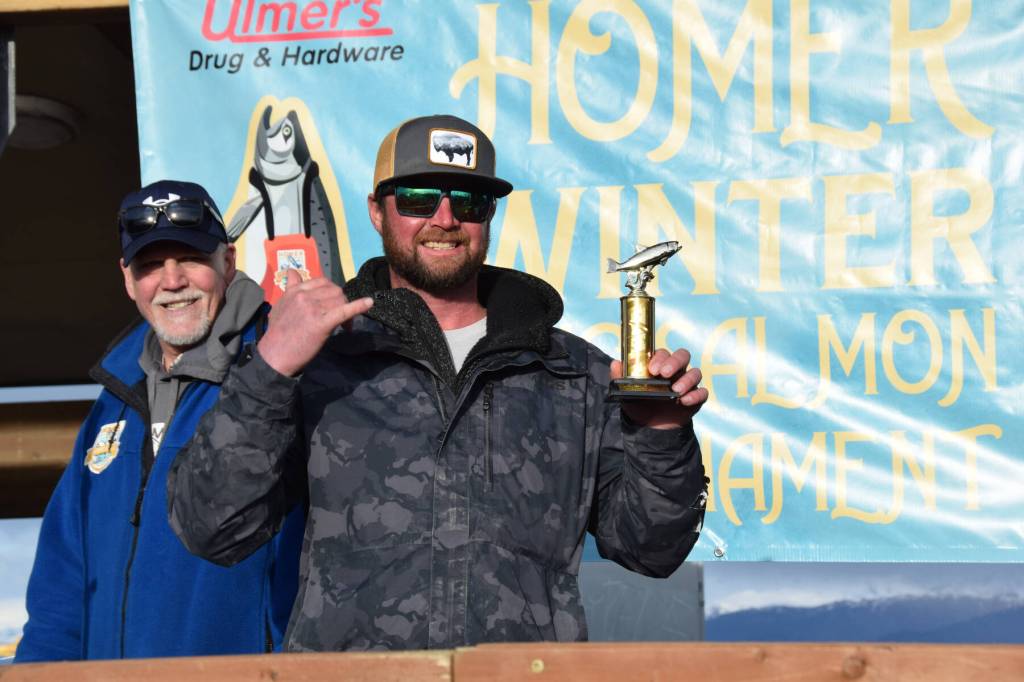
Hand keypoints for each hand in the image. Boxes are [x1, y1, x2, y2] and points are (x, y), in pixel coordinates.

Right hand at [256, 269, 372, 375]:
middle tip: (342, 318)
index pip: (322, 282)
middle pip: (334, 290)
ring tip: (345, 325)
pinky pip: (344, 310)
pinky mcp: (321, 323)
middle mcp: (304, 296)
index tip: (332, 306)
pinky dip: (358, 306)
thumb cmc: (278, 334)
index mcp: (295, 291)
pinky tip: (369, 303)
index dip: (331, 293)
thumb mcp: (280, 305)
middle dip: (341, 302)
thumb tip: (292, 271)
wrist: (274, 356)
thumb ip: (290, 288)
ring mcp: (312, 308)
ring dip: (347, 310)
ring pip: (340, 300)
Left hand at [610, 348, 706, 429]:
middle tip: (665, 374)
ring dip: (687, 379)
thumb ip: (619, 378)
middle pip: (683, 355)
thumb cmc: (638, 403)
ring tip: (676, 391)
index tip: (652, 369)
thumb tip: (615, 363)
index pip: (664, 353)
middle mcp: (676, 370)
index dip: (660, 357)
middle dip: (675, 362)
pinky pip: (702, 392)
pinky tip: (685, 401)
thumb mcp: (626, 392)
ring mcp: (687, 383)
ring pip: (695, 373)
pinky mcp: (695, 398)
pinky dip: (696, 395)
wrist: (649, 426)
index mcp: (660, 364)